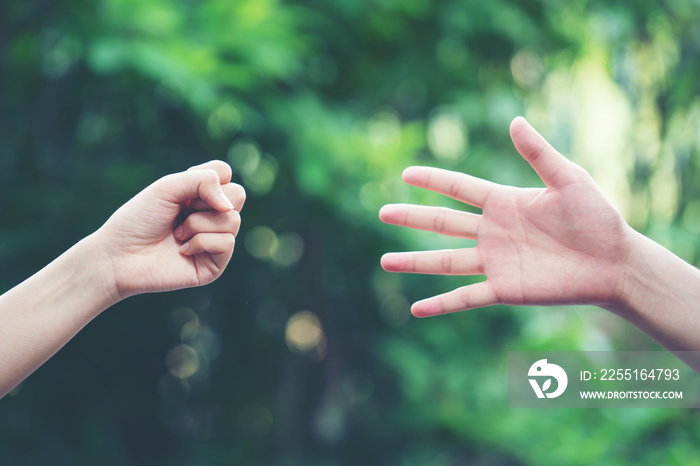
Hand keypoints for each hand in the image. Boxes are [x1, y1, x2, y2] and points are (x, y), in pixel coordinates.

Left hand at [95, 160, 245, 299]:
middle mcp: (212, 215)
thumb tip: (229, 207)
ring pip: (232, 220)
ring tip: (177, 234)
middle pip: (238, 194)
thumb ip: (204, 181)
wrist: (120, 255)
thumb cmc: (139, 219)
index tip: (180, 192)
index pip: (225, 173)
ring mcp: (216, 240)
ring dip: (198, 224)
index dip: (204, 178)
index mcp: (201, 194)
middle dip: (205, 201)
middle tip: (182, 212)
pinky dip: (201, 242)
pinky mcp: (216, 264)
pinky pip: (227, 243)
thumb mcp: (168, 186)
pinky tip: (182, 250)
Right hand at [380, 117, 633, 316]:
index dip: (432, 180)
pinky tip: (417, 310)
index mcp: (503, 202)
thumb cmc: (598, 217)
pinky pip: (466, 297)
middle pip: (442, 223)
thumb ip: (539, 154)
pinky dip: (441, 304)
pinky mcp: (504, 288)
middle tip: (382, 212)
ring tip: (385, 262)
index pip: (459, 188)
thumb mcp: (569, 179)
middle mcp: (492, 231)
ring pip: (445, 261)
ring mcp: (495, 262)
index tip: (405, 174)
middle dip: (412, 217)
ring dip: (414, 262)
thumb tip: (513, 121)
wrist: (615, 261)